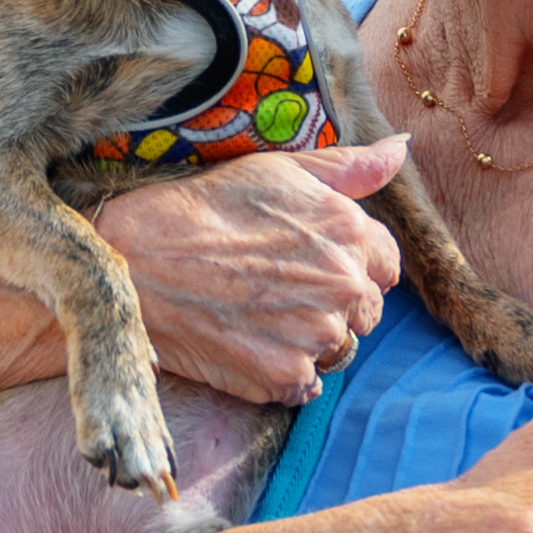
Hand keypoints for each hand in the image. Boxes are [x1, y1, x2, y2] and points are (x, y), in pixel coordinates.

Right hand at [87, 139, 411, 403]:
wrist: (132, 264)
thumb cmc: (199, 209)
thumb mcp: (274, 169)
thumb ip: (346, 166)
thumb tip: (400, 148)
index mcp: (348, 231)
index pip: (386, 263)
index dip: (351, 263)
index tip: (309, 264)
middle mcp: (343, 284)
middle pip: (365, 311)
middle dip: (332, 304)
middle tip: (274, 291)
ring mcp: (316, 335)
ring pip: (337, 349)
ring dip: (307, 340)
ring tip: (255, 316)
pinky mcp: (285, 376)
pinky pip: (306, 385)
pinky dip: (281, 372)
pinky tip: (245, 343)